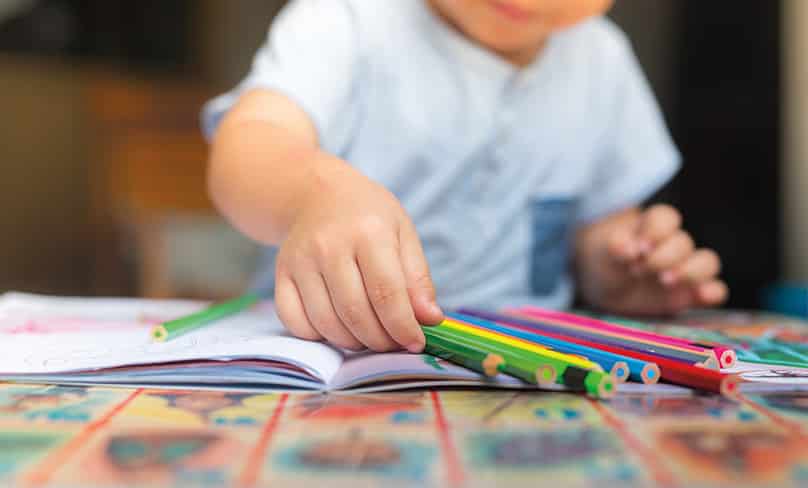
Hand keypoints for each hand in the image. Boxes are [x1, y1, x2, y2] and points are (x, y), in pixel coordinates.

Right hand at [273, 159, 443, 351]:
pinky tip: (337, 327)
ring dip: (353, 343)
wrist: (317, 194)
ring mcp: (300, 261)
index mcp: (368, 232)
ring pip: (326, 324)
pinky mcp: (281, 274)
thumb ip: (418, 278)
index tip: (415, 342)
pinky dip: (319, 336)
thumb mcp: (403, 233)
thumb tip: (431, 319)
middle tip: (393, 343)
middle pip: (355, 314)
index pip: (386, 293)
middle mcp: (329, 246)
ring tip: (370, 336)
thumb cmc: (368, 216)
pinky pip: (296, 322)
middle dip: (380, 341)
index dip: (403, 326)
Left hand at [579, 204, 727, 315]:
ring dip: (691, 271)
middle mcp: (673, 246)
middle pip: (683, 243)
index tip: (639, 248)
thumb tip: (629, 248)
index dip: (656, 231)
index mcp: (651, 228)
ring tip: (666, 281)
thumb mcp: (603, 254)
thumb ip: (615, 247)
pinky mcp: (691, 294)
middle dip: (663, 257)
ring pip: (707, 262)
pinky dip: (712, 292)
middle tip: (639, 270)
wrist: (605, 289)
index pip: (665, 218)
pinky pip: (715, 290)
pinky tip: (701, 295)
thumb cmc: (606, 261)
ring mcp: (685, 269)